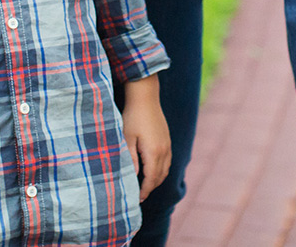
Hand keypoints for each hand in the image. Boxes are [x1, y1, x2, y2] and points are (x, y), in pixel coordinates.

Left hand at [122, 76, 170, 201]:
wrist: (145, 96)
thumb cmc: (133, 116)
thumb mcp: (127, 138)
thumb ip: (130, 159)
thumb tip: (132, 177)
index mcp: (154, 152)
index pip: (151, 179)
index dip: (145, 191)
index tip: (136, 199)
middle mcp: (164, 150)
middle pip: (160, 176)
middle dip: (150, 188)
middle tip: (139, 196)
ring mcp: (168, 144)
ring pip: (165, 169)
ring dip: (157, 179)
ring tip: (144, 185)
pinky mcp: (167, 139)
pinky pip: (167, 160)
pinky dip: (161, 170)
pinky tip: (151, 169)